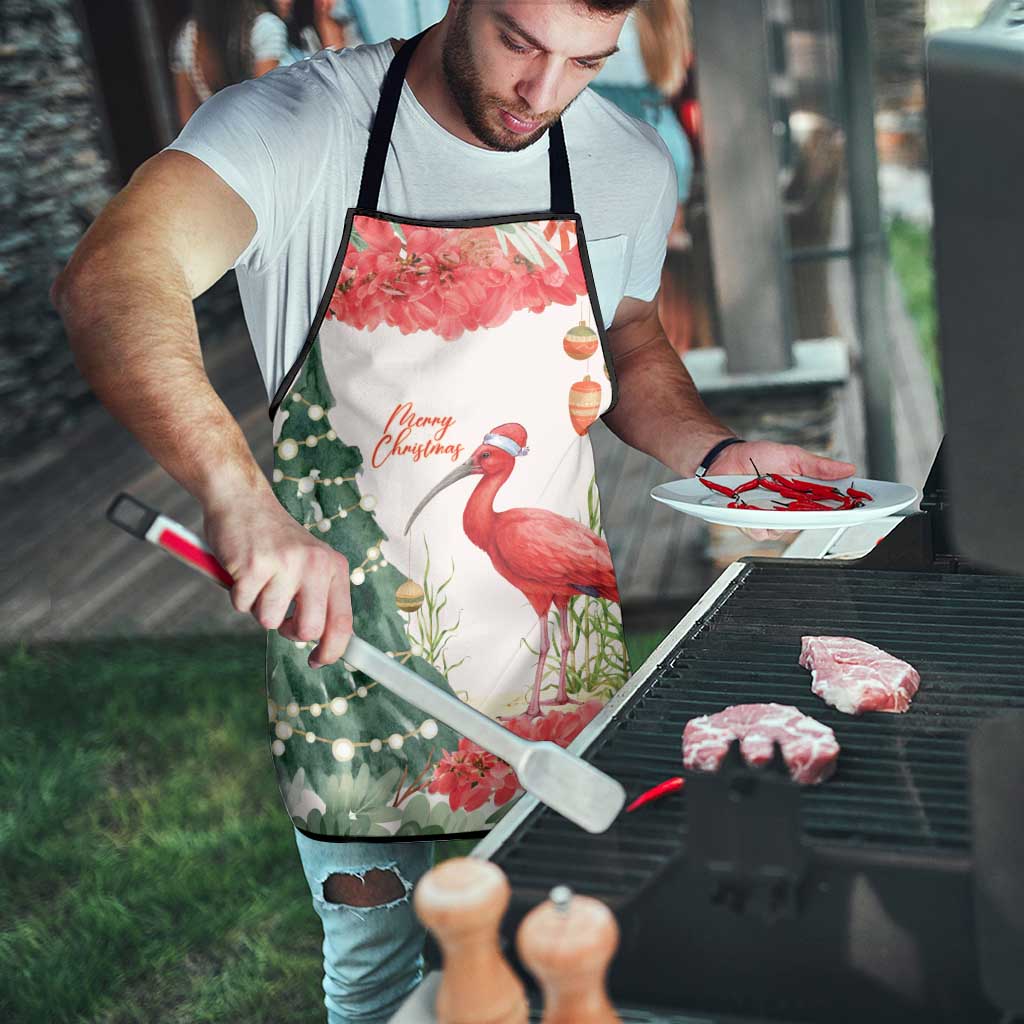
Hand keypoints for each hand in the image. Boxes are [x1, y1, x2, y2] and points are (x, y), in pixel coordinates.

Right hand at [203, 489, 352, 667]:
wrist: (242, 500)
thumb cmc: (274, 540)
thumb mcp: (310, 562)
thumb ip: (319, 597)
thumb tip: (325, 643)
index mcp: (334, 566)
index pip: (342, 621)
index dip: (332, 650)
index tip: (318, 661)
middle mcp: (315, 564)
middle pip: (309, 630)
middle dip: (290, 631)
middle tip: (280, 615)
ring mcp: (285, 564)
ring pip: (269, 621)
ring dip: (258, 607)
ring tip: (259, 579)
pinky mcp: (254, 565)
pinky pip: (242, 605)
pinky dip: (238, 595)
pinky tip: (242, 571)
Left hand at [709, 441, 856, 541]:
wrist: (726, 457)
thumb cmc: (758, 456)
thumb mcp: (792, 456)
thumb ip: (818, 466)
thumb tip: (848, 468)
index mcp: (803, 495)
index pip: (828, 507)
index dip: (843, 510)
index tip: (857, 508)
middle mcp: (789, 510)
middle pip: (808, 523)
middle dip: (812, 517)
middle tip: (813, 506)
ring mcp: (769, 518)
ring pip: (784, 531)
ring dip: (781, 519)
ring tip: (775, 504)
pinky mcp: (750, 523)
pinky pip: (759, 532)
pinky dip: (758, 524)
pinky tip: (755, 512)